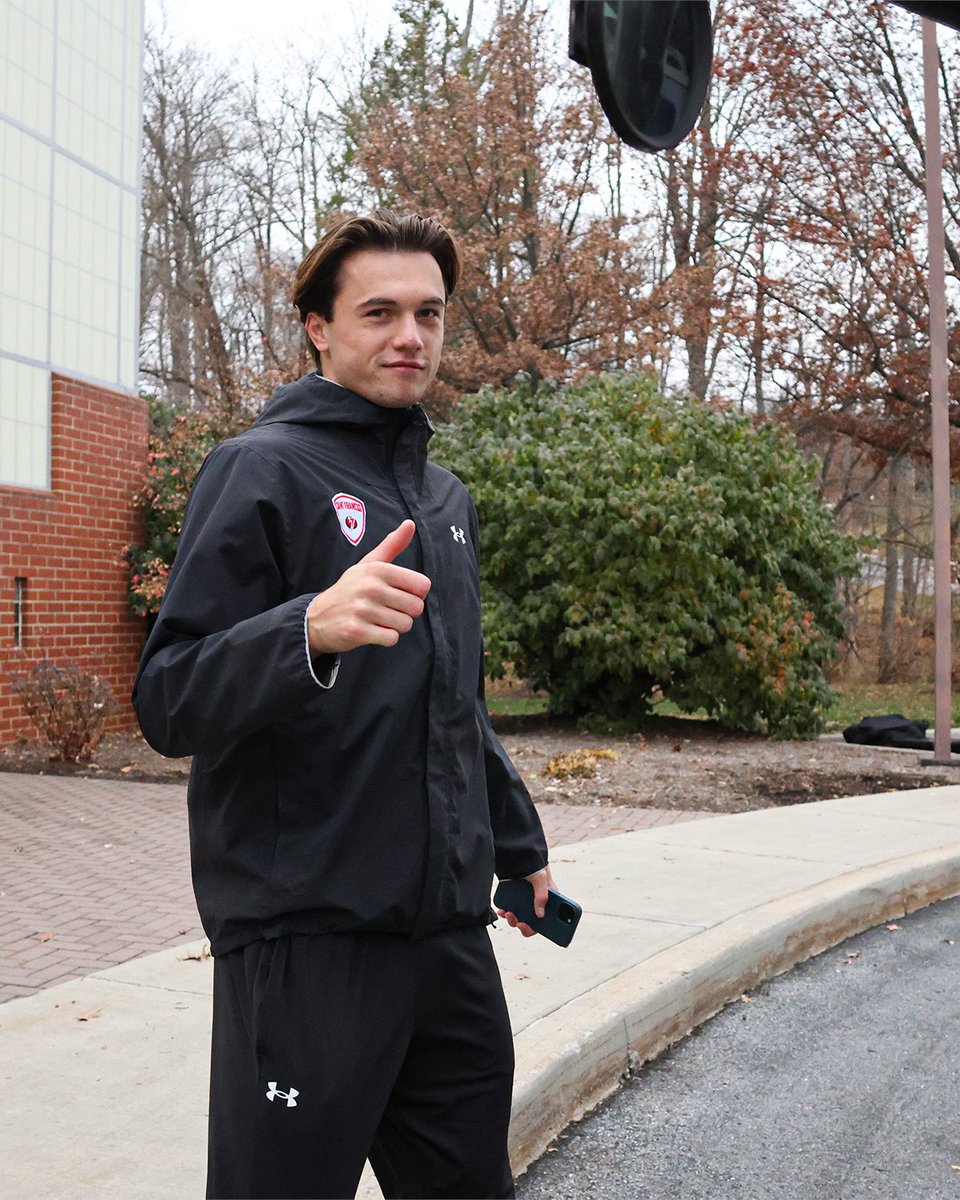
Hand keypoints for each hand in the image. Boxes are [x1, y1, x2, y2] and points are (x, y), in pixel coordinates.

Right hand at [307, 520, 430, 654]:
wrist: (317, 616)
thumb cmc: (350, 589)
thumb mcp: (369, 564)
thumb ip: (392, 545)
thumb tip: (410, 523)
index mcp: (378, 569)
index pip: (422, 586)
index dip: (415, 594)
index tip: (399, 594)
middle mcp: (371, 587)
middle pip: (416, 608)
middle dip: (406, 613)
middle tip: (387, 610)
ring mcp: (363, 609)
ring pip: (405, 625)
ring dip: (396, 626)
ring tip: (378, 620)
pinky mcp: (357, 631)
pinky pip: (391, 639)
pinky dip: (385, 638)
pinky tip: (372, 630)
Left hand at [496, 865, 555, 938]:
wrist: (517, 854)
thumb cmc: (534, 863)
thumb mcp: (541, 878)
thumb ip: (542, 895)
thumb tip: (540, 915)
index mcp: (549, 898)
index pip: (549, 918)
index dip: (546, 928)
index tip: (536, 929)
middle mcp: (537, 902)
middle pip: (533, 921)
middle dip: (525, 925)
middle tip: (519, 922)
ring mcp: (524, 901)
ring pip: (520, 917)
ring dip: (513, 919)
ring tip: (508, 914)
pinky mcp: (514, 898)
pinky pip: (510, 910)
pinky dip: (506, 912)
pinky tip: (502, 910)